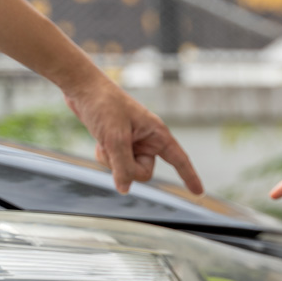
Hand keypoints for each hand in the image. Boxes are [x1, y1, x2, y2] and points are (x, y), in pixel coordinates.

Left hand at [63, 76, 202, 194]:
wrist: (83, 87)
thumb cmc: (103, 105)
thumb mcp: (114, 138)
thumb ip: (122, 167)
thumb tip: (125, 189)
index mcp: (157, 134)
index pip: (179, 160)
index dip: (189, 177)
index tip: (198, 193)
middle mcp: (148, 140)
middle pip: (144, 172)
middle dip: (126, 166)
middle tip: (114, 149)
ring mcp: (133, 143)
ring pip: (128, 169)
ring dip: (112, 161)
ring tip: (104, 140)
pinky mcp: (119, 143)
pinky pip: (116, 163)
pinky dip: (105, 156)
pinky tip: (99, 141)